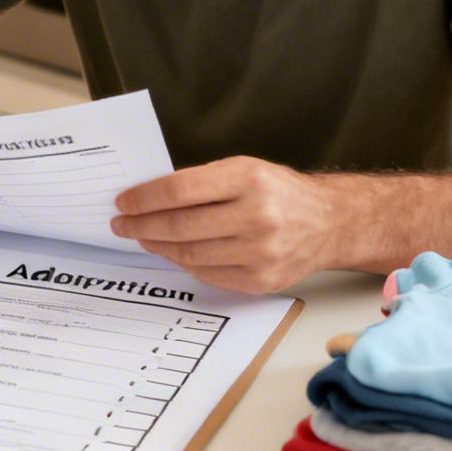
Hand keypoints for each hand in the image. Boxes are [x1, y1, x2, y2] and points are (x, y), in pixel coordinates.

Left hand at [110, 156, 335, 293]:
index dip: (144, 198)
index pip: (179, 190)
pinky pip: (207, 274)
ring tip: (143, 237)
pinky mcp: (260, 280)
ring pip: (189, 253)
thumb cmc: (280, 192)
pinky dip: (184, 263)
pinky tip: (173, 252)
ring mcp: (260, 253)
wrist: (329, 223)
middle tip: (122, 224)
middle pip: (180, 225)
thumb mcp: (245, 169)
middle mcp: (256, 216)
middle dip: (142, 225)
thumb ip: (202, 182)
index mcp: (249, 179)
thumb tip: (150, 197)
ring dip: (158, 246)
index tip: (123, 202)